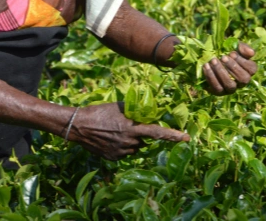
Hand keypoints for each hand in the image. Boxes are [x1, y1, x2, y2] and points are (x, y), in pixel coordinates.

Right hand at [68, 102, 188, 160]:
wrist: (78, 126)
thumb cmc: (99, 112)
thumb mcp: (119, 107)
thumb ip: (134, 112)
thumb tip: (145, 112)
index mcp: (132, 128)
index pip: (157, 133)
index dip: (173, 136)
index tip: (186, 138)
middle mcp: (128, 142)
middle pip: (144, 141)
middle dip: (140, 135)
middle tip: (127, 126)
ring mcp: (120, 152)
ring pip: (134, 148)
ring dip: (131, 141)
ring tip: (115, 131)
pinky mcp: (113, 158)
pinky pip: (124, 153)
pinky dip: (121, 147)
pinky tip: (110, 138)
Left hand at [203, 43, 257, 95]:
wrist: (210, 57)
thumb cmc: (226, 51)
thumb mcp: (235, 46)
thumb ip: (243, 48)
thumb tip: (251, 53)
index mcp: (248, 71)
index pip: (252, 69)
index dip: (243, 61)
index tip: (232, 53)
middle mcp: (241, 83)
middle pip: (243, 79)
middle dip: (233, 67)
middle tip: (223, 57)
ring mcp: (230, 89)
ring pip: (230, 85)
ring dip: (221, 72)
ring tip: (213, 61)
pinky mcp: (219, 92)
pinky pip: (217, 88)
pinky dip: (211, 76)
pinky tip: (206, 66)